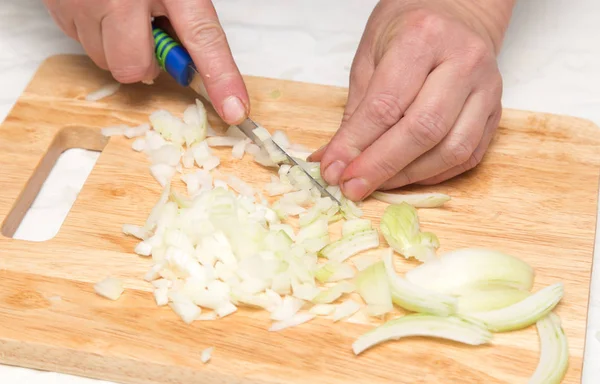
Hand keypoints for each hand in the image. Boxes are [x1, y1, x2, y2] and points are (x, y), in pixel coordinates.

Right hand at [42, 0, 248, 124]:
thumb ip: (186, 18)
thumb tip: (194, 66)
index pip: (202, 40)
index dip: (221, 79)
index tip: (235, 110)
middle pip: (133, 68)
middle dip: (142, 59)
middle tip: (145, 31)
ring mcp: (81, 3)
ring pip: (104, 60)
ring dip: (116, 47)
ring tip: (120, 10)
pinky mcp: (56, 8)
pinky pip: (80, 42)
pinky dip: (94, 32)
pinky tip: (99, 5)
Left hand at [309, 0, 514, 200]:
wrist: (456, 14)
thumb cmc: (408, 30)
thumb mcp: (370, 55)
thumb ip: (356, 110)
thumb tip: (333, 160)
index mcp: (423, 38)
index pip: (386, 104)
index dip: (356, 144)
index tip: (333, 169)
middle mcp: (464, 61)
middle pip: (423, 130)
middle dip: (381, 166)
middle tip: (352, 187)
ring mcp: (487, 88)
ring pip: (452, 149)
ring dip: (408, 176)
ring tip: (377, 184)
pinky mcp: (497, 112)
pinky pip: (467, 156)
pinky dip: (434, 174)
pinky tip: (407, 176)